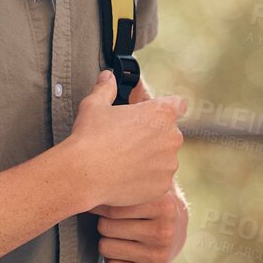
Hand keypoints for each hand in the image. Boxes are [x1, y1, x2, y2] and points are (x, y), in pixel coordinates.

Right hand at [60, 71, 186, 209]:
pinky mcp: (162, 186)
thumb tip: (107, 77)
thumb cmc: (90, 137)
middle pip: (169, 134)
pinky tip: (126, 177)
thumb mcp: (94, 105)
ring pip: (164, 159)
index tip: (154, 114)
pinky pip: (158, 180)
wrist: (84, 173)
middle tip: (128, 141)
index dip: (166, 108)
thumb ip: (106, 89)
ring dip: (151, 159)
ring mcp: (168, 164)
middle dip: (153, 136)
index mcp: (160, 114)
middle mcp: (171, 138)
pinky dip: (146, 179)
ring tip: (125, 161)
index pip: (178, 105)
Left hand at [95, 186, 187, 262]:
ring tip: (121, 235)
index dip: (100, 206)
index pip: (111, 208)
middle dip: (105, 223)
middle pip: (105, 227)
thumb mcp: (141, 189)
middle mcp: (164, 232)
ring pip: (105, 248)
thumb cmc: (149, 203)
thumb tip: (83, 189)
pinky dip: (113, 260)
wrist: (177, 227)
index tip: (101, 204)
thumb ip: (118, 187)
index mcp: (163, 206)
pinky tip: (125, 252)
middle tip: (116, 221)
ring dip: (107, 241)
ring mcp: (159, 255)